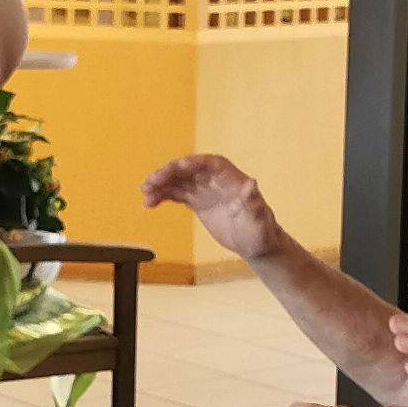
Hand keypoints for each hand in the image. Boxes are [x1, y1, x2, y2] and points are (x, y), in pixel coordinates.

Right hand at [140, 153, 287, 261]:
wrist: (256, 243)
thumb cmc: (261, 231)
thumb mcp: (259, 219)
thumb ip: (254, 202)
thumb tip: (251, 184)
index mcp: (231, 179)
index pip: (210, 164)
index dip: (193, 163)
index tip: (178, 167)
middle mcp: (215, 180)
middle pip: (189, 169)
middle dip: (170, 173)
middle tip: (152, 182)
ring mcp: (205, 190)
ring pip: (179, 180)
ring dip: (161, 184)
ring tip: (146, 193)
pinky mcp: (197, 202)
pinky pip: (176, 194)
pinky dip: (162, 196)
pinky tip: (150, 203)